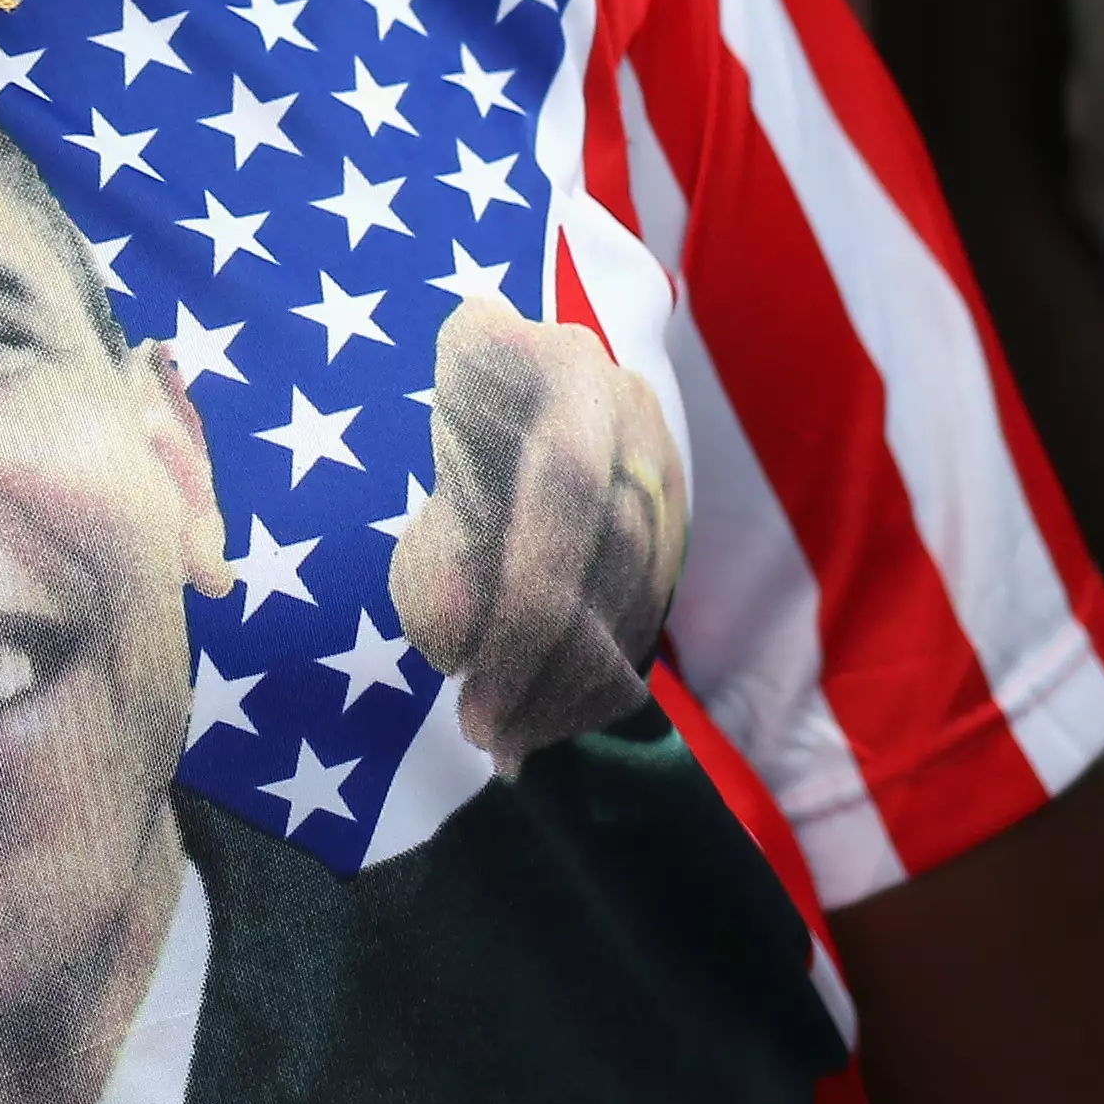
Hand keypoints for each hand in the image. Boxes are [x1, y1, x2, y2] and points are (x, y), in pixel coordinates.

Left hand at [396, 300, 690, 763]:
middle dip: (546, 656)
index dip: (523, 590)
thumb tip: (456, 637)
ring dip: (575, 680)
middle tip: (480, 732)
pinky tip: (557, 719)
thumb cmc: (452, 424)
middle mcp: (621, 400)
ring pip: (637, 586)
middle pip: (609, 550)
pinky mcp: (675, 510)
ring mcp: (659, 454)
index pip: (565, 489)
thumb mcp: (428, 471)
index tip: (454, 668)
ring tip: (508, 742)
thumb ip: (440, 542)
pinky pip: (651, 603)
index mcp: (552, 360)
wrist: (519, 384)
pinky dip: (604, 672)